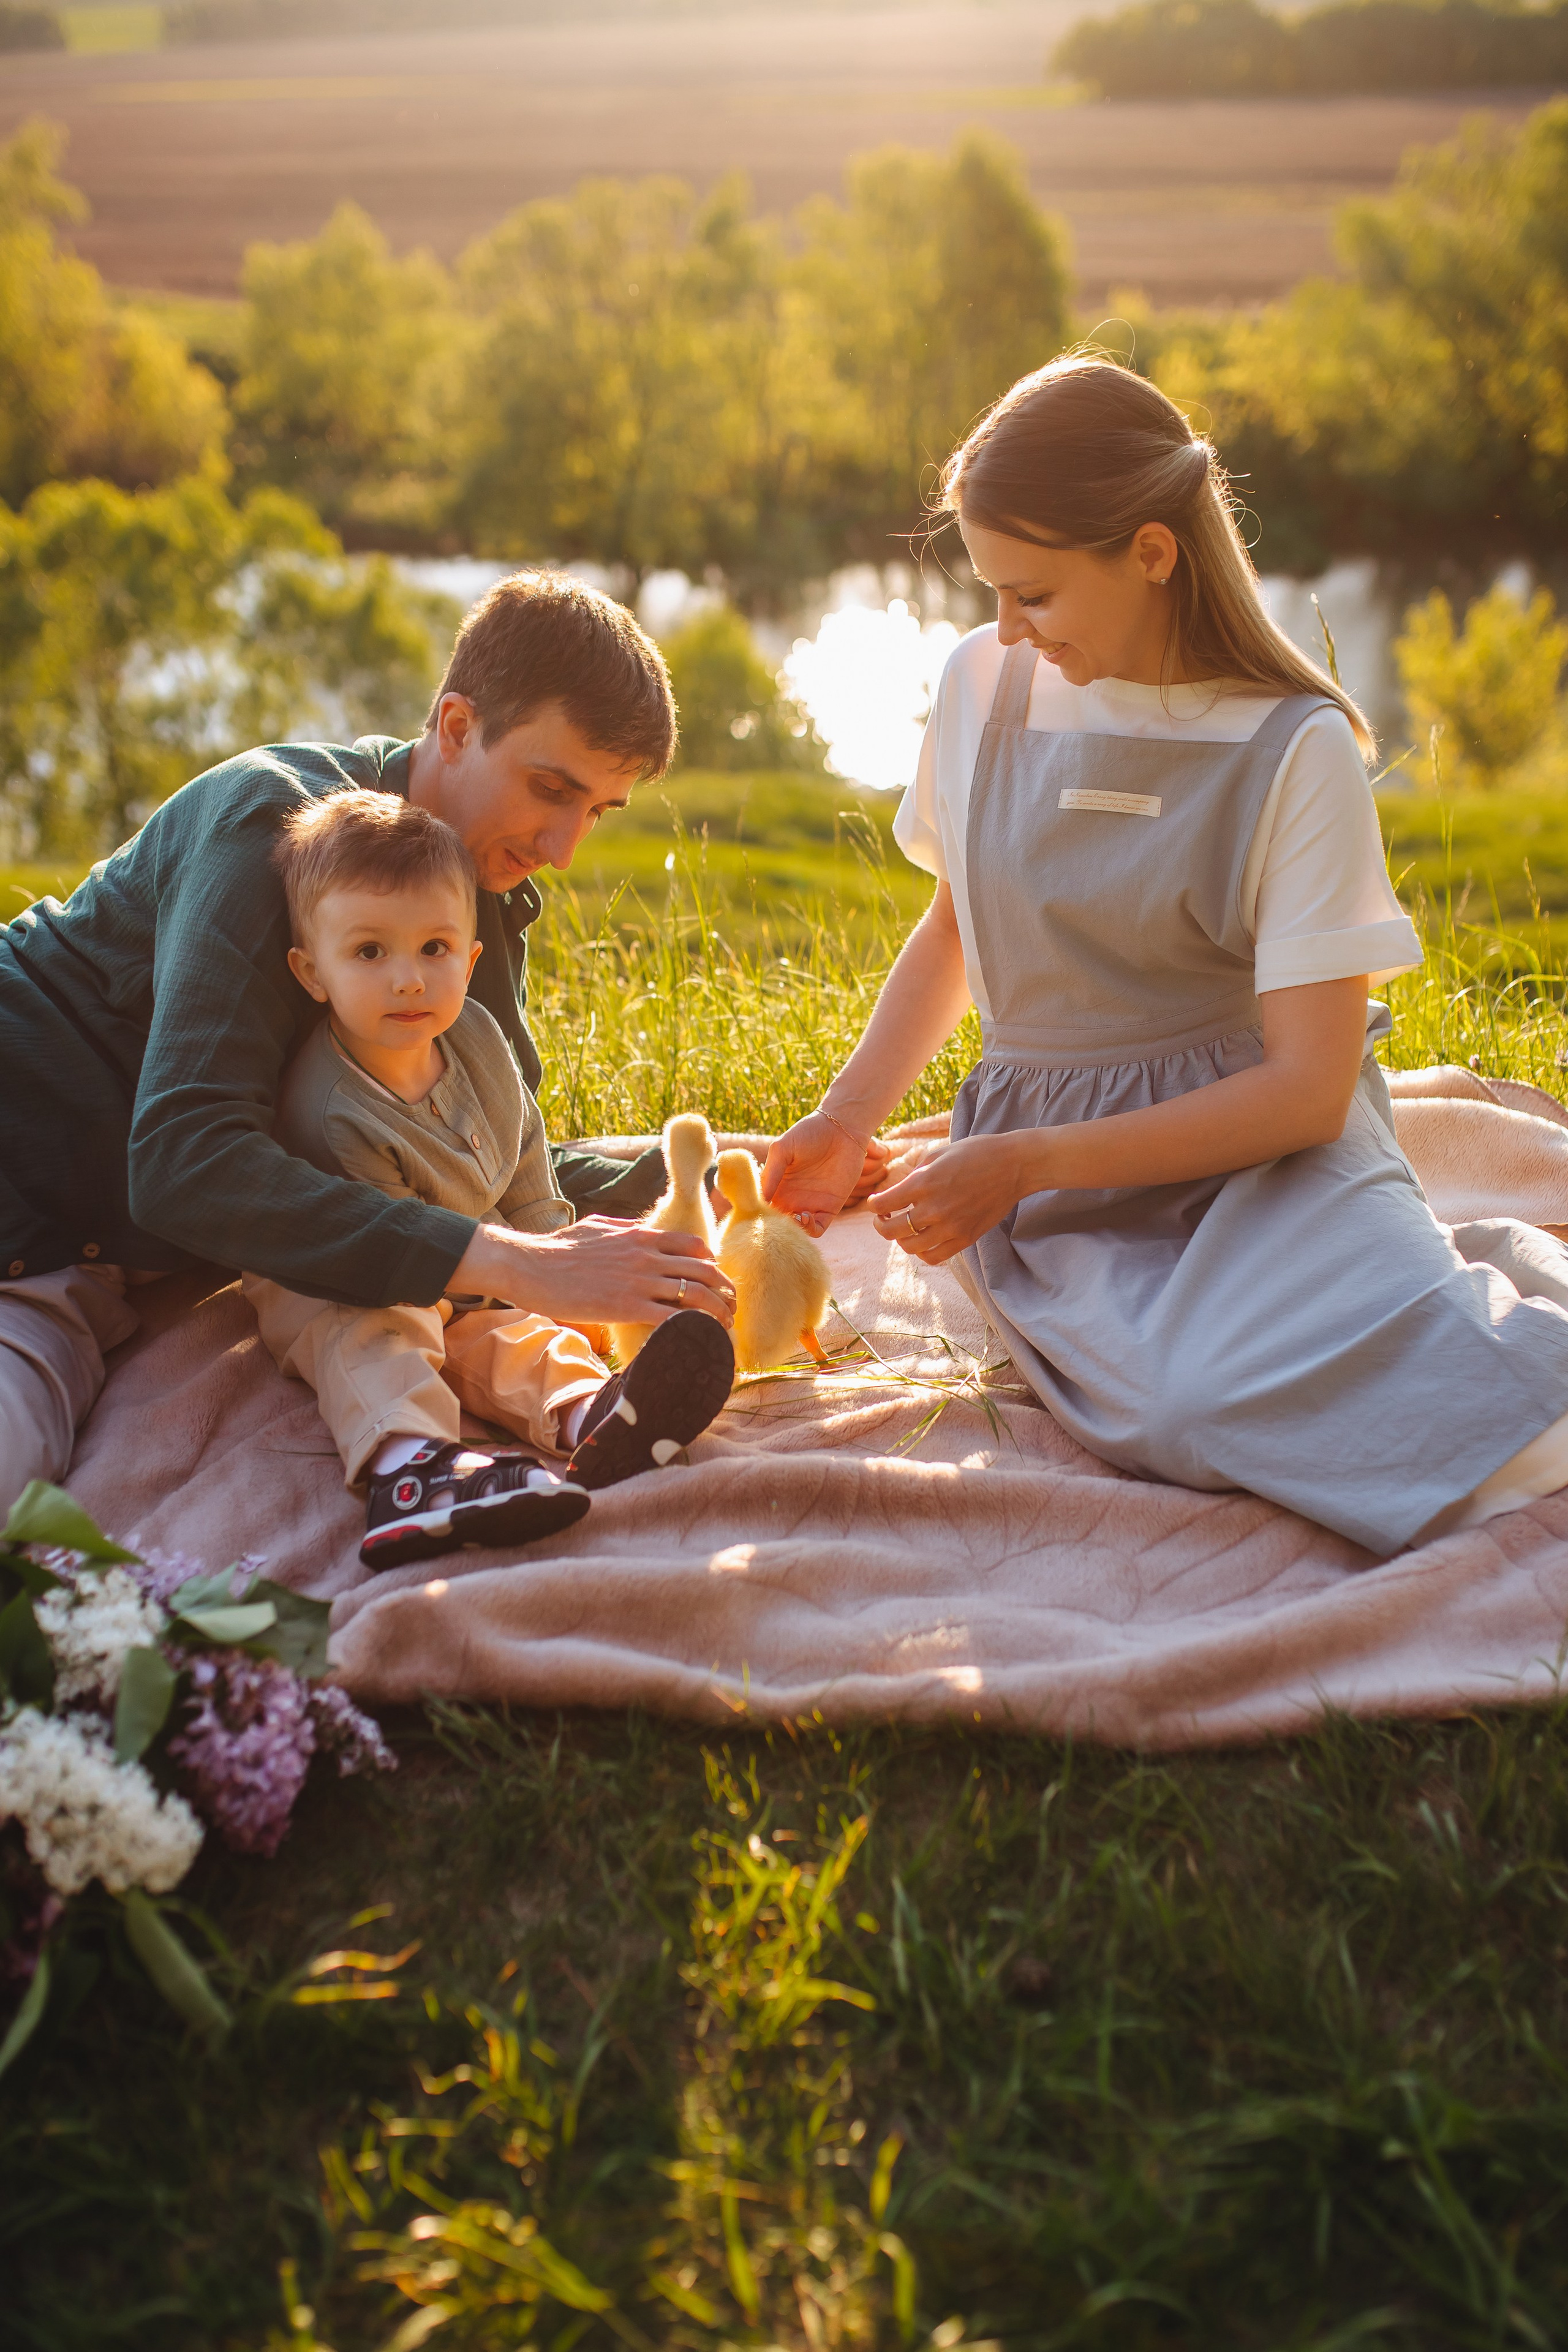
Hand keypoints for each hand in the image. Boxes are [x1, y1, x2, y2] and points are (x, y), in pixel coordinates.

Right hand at [449, 1218, 734, 1327]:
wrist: (529, 1265)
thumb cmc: (558, 1248)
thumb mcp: (597, 1226)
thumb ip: (624, 1228)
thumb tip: (639, 1229)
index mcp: (641, 1235)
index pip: (695, 1246)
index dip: (712, 1265)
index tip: (715, 1282)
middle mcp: (647, 1256)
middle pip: (705, 1271)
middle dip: (725, 1291)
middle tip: (731, 1308)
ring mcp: (639, 1281)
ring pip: (696, 1295)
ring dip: (717, 1312)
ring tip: (724, 1327)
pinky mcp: (626, 1306)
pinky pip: (673, 1318)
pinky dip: (692, 1329)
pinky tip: (698, 1340)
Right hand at [762, 1113, 883, 1237]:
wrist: (842, 1128)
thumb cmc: (808, 1133)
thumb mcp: (782, 1149)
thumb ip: (770, 1172)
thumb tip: (759, 1198)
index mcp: (776, 1186)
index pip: (762, 1208)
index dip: (757, 1214)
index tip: (753, 1215)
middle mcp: (791, 1198)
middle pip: (778, 1223)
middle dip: (774, 1227)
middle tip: (772, 1224)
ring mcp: (810, 1204)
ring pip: (796, 1230)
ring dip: (792, 1230)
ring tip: (792, 1216)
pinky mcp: (830, 1208)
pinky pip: (817, 1228)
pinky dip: (810, 1230)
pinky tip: (805, 1217)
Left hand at [867, 1133, 1026, 1263]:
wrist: (1014, 1166)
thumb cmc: (975, 1153)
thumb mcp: (937, 1155)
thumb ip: (914, 1175)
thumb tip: (897, 1192)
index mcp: (924, 1183)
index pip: (882, 1204)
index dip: (873, 1205)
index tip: (876, 1203)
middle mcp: (934, 1209)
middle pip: (891, 1231)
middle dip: (881, 1225)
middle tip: (883, 1218)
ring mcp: (951, 1227)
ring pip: (910, 1247)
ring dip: (901, 1239)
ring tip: (904, 1228)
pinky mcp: (965, 1239)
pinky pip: (933, 1257)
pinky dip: (922, 1252)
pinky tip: (923, 1239)